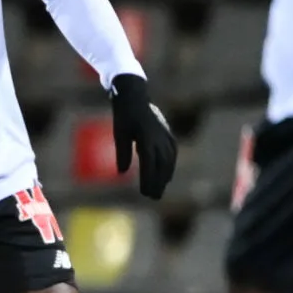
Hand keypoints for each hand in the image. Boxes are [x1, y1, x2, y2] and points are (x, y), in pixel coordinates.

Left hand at [109, 74, 176, 199]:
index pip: (150, 164)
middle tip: (153, 197)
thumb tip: (121, 173)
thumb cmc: (124, 115)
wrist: (135, 95)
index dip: (149, 179)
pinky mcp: (167, 133)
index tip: (145, 193)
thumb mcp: (119, 133)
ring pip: (169, 160)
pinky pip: (172, 152)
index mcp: (147, 138)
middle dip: (158, 182)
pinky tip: (167, 173)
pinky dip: (170, 164)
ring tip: (159, 189)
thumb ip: (122, 153)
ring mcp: (165, 135)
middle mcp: (159, 138)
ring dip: (166, 175)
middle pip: (162, 165)